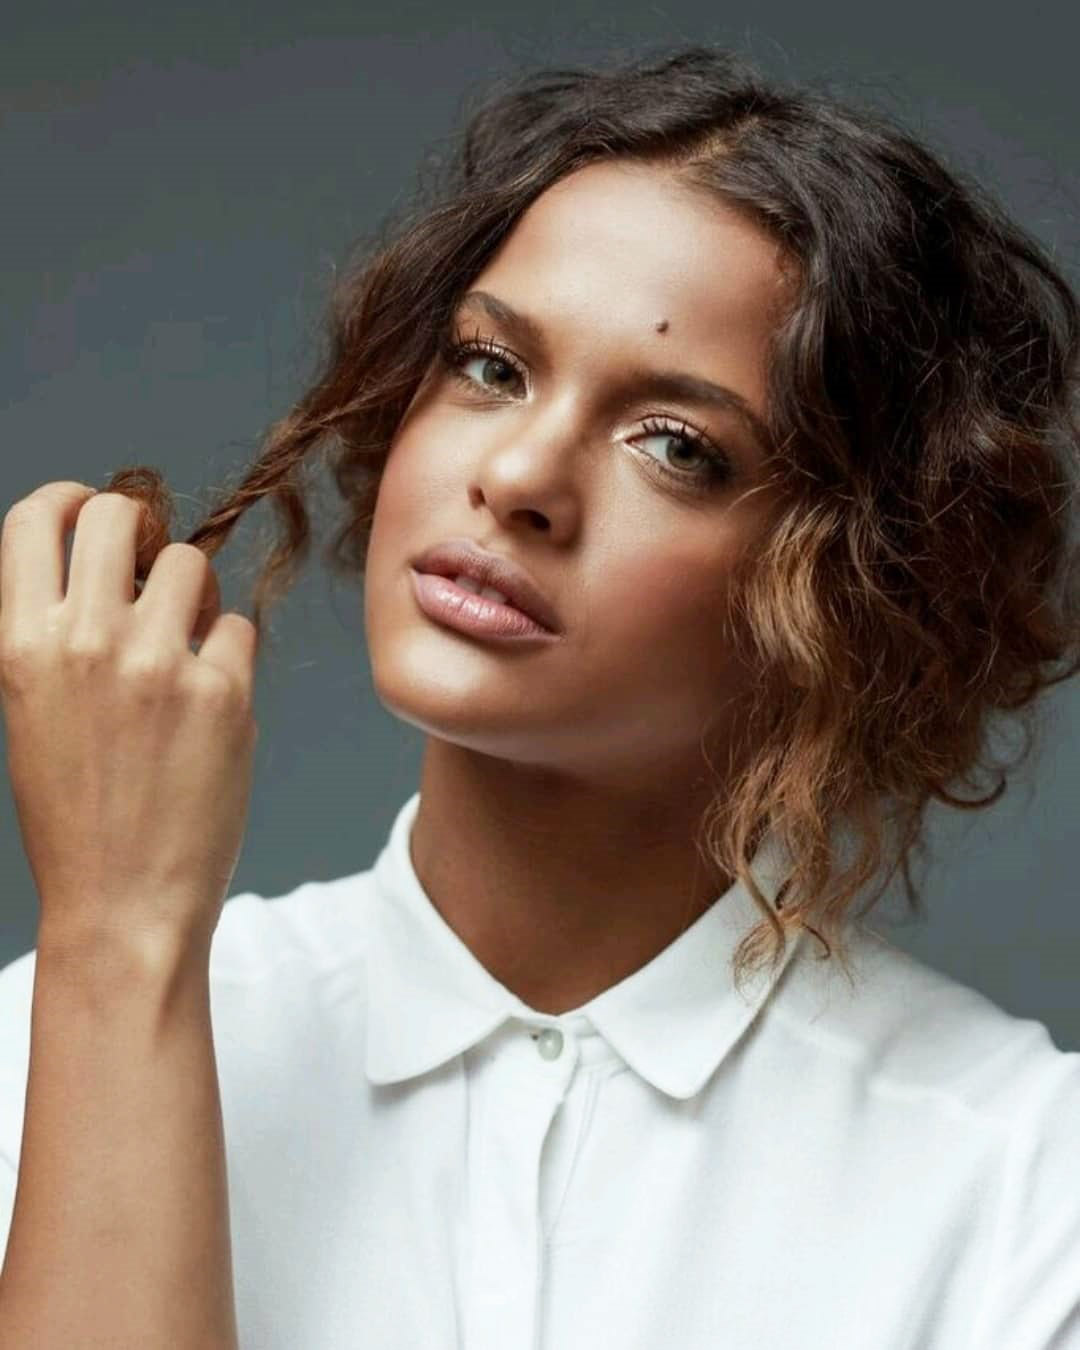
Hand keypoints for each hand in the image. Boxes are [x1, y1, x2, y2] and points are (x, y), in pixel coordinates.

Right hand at [0, 481, 258, 962]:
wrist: (123, 902)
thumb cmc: (75, 813)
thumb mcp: (32, 709)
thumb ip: (59, 634)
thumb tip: (109, 566)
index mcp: (22, 644)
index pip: (35, 519)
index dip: (67, 501)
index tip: (90, 513)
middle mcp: (87, 641)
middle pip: (116, 513)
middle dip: (136, 528)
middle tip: (148, 569)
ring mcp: (160, 663)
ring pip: (192, 562)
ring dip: (193, 592)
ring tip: (185, 642)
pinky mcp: (224, 692)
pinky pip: (239, 628)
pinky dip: (229, 653)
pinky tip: (212, 697)